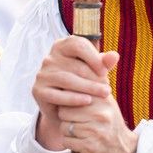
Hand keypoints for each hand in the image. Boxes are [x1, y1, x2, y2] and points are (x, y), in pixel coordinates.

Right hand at [32, 36, 114, 150]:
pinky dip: (73, 98)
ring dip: (88, 88)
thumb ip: (103, 62)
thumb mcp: (94, 71)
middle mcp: (49, 58)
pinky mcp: (38, 90)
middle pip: (74, 65)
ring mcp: (42, 74)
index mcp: (61, 46)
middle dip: (94, 78)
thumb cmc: (83, 83)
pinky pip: (56, 95)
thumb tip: (114, 56)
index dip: (92, 57)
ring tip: (103, 95)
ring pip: (66, 79)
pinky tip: (87, 101)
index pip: (77, 44)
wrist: (66, 108)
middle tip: (107, 90)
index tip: (104, 71)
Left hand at [57, 73, 138, 152]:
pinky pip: (66, 140)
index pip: (74, 91)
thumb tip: (84, 60)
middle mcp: (101, 113)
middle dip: (67, 116)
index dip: (69, 98)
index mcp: (104, 99)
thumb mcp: (107, 101)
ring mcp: (96, 130)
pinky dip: (70, 143)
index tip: (71, 103)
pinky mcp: (89, 146)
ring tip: (81, 132)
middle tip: (79, 121)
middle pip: (65, 109)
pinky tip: (81, 142)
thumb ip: (96, 82)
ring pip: (64, 125)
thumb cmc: (110, 125)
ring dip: (68, 131)